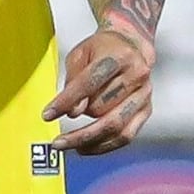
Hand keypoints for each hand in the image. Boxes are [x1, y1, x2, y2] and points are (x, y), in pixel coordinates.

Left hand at [48, 19, 153, 157]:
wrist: (132, 45)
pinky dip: (103, 146)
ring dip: (88, 138)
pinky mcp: (146, 110)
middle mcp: (137, 75)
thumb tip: (73, 114)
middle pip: (103, 107)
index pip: (90, 82)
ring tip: (66, 144)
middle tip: (57, 136)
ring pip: (115, 126)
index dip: (67, 101)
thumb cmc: (102, 50)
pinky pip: (125, 136)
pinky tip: (84, 148)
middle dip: (78, 122)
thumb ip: (73, 81)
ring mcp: (144, 94)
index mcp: (119, 56)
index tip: (47, 115)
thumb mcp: (81, 55)